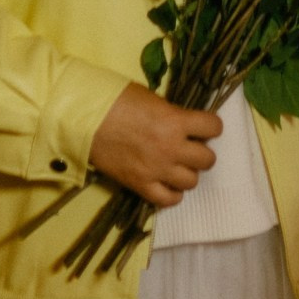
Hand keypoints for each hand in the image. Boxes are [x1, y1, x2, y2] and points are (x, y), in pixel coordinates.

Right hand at [89, 82, 221, 207]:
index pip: (213, 127)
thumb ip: (171, 114)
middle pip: (207, 159)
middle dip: (201, 151)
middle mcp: (172, 148)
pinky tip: (167, 182)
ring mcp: (157, 170)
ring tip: (176, 164)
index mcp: (175, 120)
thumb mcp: (152, 99)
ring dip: (187, 172)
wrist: (85, 118)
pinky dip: (172, 193)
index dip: (211, 126)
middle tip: (189, 146)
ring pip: (192, 181)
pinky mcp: (141, 186)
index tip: (204, 126)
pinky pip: (169, 200)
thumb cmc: (116, 99)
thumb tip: (183, 124)